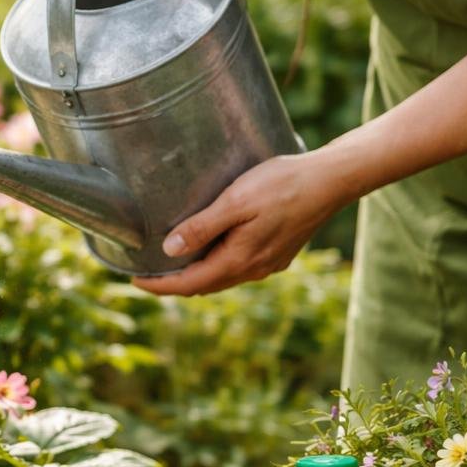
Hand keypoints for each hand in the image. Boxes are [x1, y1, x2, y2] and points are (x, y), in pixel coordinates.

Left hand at [133, 153, 348, 296]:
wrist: (332, 180)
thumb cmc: (283, 184)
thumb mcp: (236, 201)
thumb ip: (202, 227)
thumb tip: (169, 251)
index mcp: (239, 260)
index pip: (189, 284)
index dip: (159, 286)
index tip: (134, 280)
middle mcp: (254, 270)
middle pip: (204, 285)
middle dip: (174, 282)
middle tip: (146, 272)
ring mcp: (269, 264)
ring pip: (222, 277)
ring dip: (196, 274)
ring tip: (172, 262)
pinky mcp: (279, 253)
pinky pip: (238, 267)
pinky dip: (216, 264)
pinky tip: (210, 249)